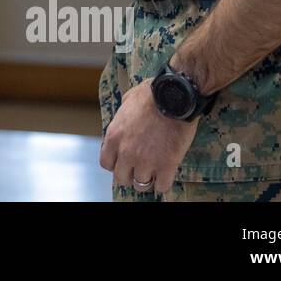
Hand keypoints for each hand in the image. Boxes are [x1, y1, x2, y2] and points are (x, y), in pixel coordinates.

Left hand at [99, 80, 198, 196]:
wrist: (174, 96)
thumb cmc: (151, 94)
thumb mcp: (127, 101)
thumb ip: (122, 116)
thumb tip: (123, 121)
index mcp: (113, 136)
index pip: (106, 163)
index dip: (115, 164)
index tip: (123, 161)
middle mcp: (126, 152)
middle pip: (121, 178)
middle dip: (129, 175)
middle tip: (138, 170)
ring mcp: (146, 161)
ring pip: (140, 185)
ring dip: (147, 180)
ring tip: (153, 173)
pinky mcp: (167, 165)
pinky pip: (162, 186)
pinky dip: (163, 184)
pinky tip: (165, 176)